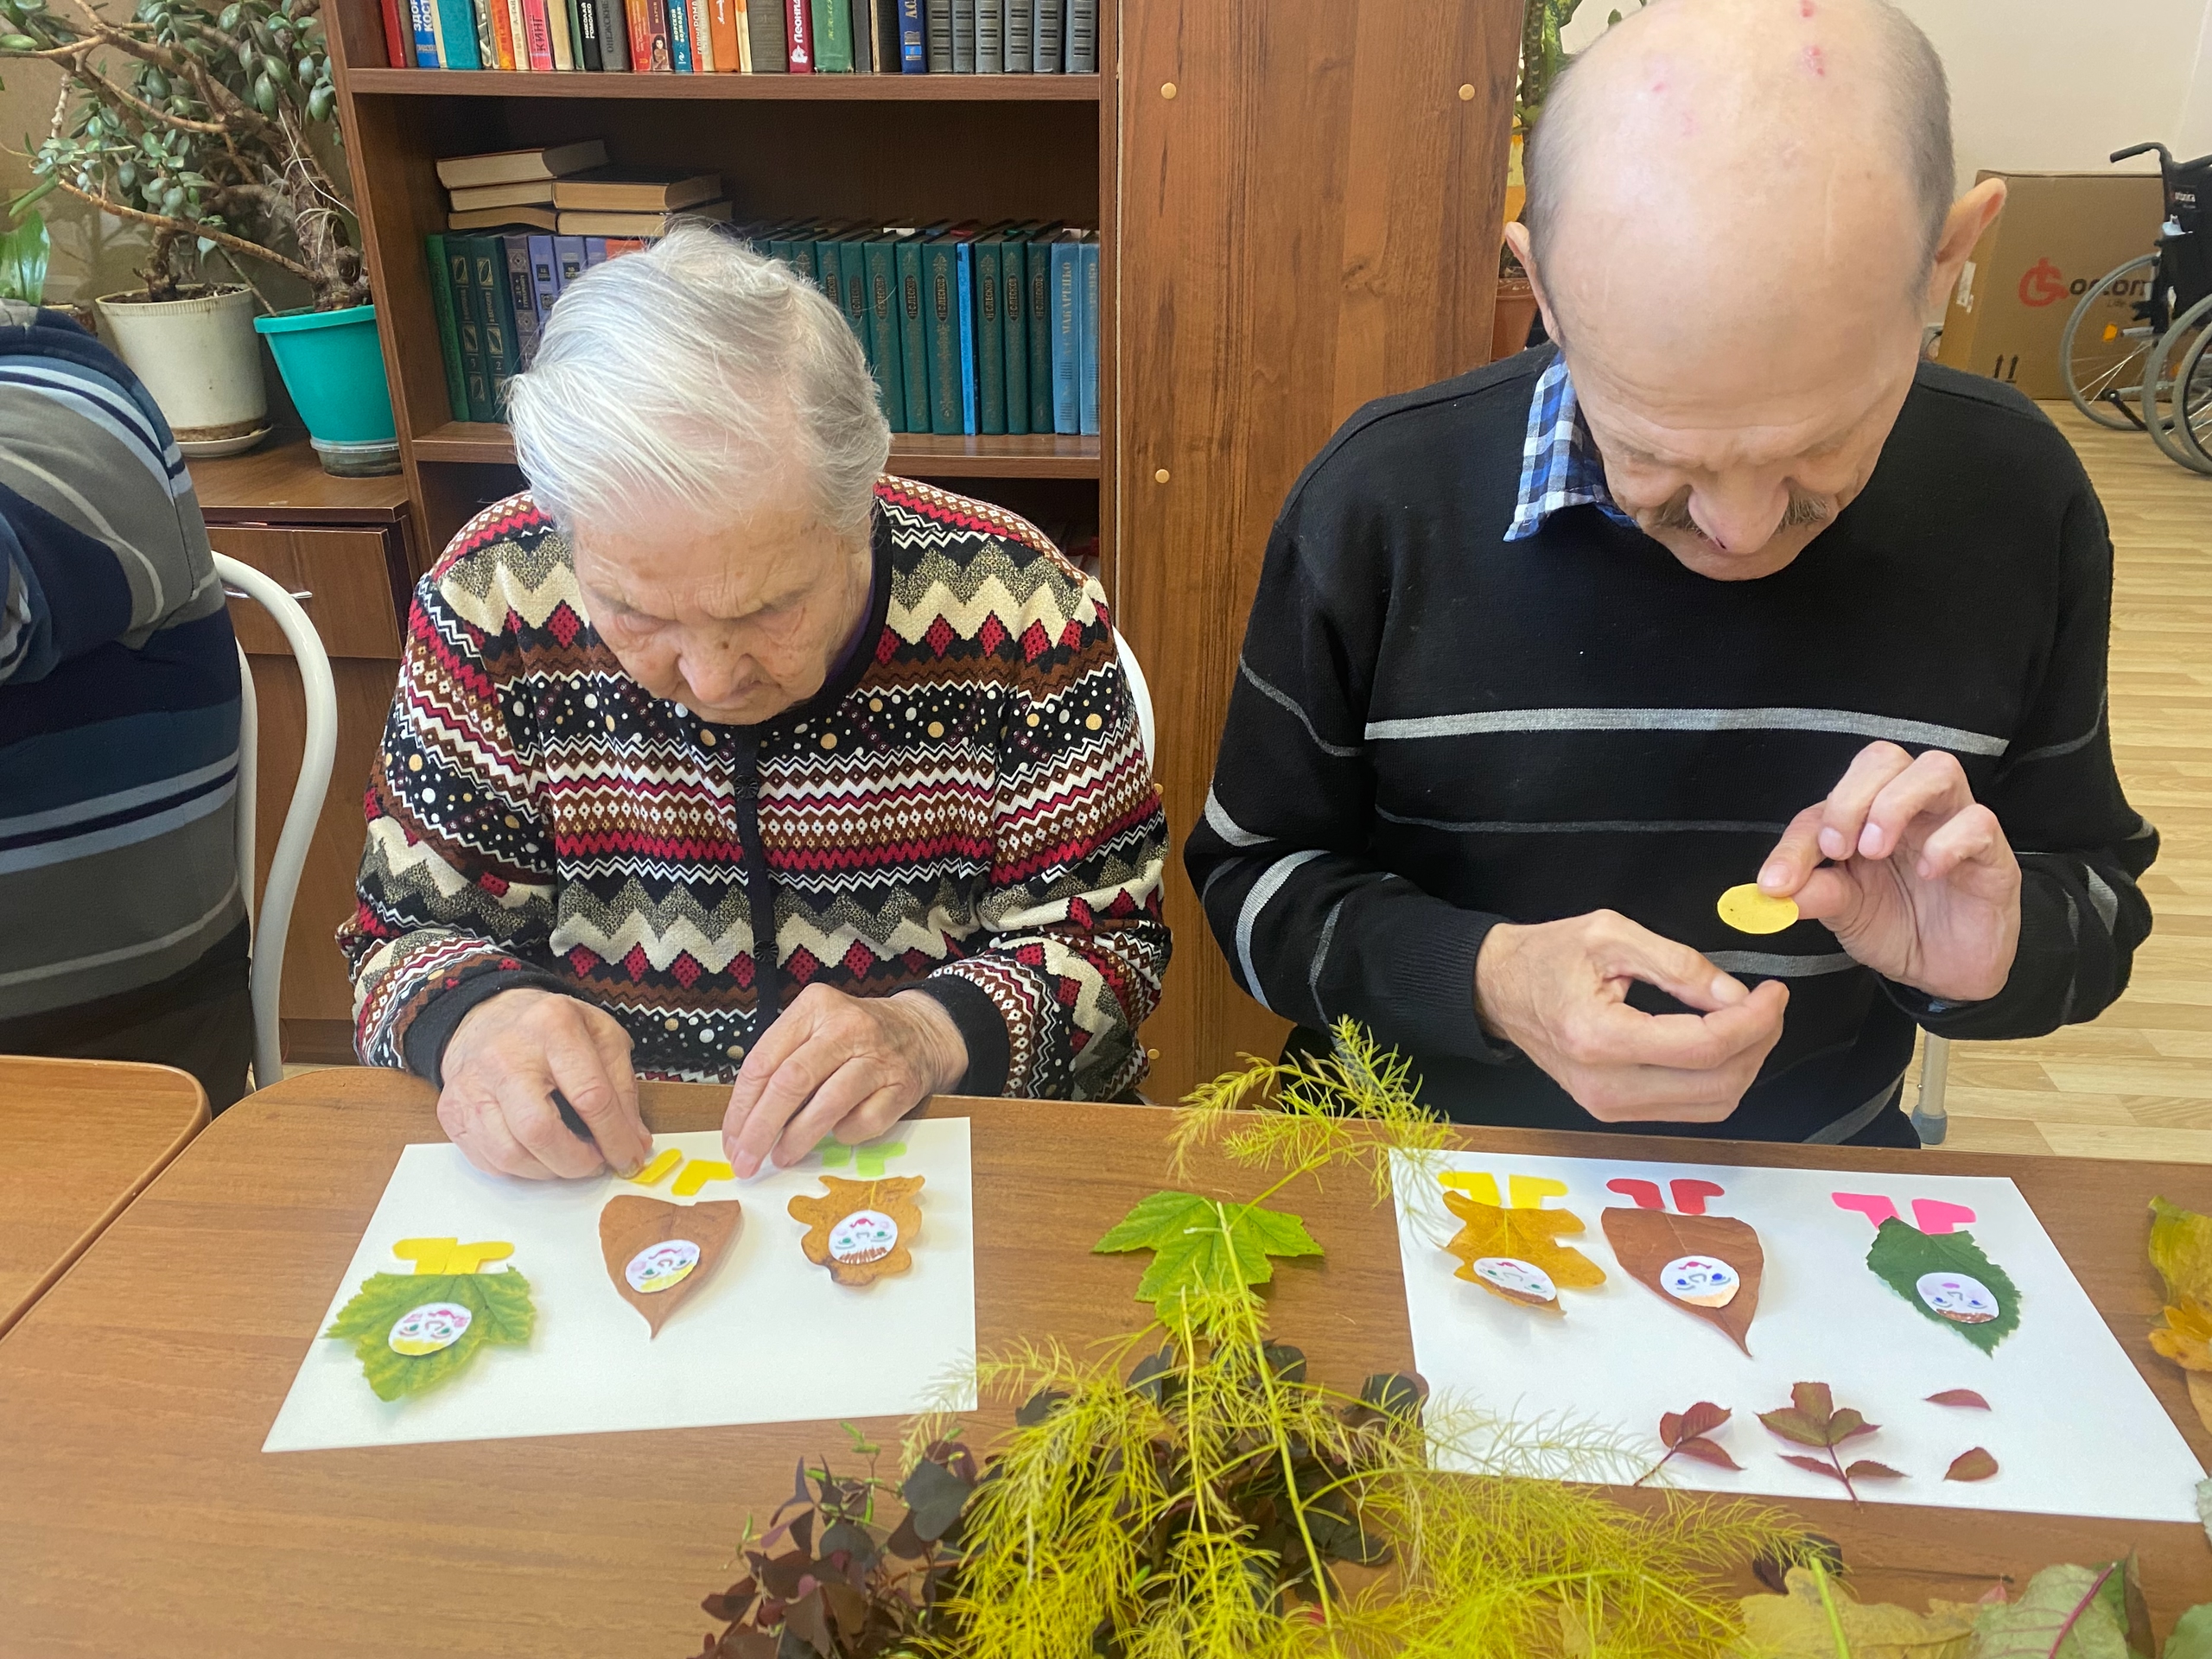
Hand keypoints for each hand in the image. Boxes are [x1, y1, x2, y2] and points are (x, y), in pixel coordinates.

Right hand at [437, 988, 650, 1179]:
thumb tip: (634, 1143)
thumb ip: (622, 1088)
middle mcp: (506, 1055)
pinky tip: (537, 1153)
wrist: (487, 1014)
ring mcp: (472, 1084)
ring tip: (567, 1158)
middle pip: (539, 1130)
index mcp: (553, 1027)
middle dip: (575, 1162)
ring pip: (510, 1153)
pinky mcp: (451, 1109)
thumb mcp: (601, 1036)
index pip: (590, 1096)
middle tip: (594, 1164)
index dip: (614, 1137)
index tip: (629, 1158)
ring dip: (548, 1170)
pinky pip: (487, 1160)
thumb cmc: (551, 1029)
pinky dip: (519, 1168)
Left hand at [722, 985, 967, 1175]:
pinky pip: (865, 1122)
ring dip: (797, 1139)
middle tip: (745, 1161)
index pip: (763, 1062)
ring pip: (827, 1104)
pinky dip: (844, 1135)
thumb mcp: (815, 1030)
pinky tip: (837, 1135)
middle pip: (790, 1083)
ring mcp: (877, 1056)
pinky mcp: (902, 1085)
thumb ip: (782, 1064)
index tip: (731, 1140)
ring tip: (781, 1158)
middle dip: (761, 1129)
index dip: (741, 1108)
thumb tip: (745, 1123)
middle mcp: (845, 1026)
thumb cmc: (856, 1036)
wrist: (922, 1031)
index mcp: (814, 1008)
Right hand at [1474, 910, 1789, 1121]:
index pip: (1703, 1047)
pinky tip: (1721, 1042)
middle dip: (1758, 1044)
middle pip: (1716, 1086)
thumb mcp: (1611, 934)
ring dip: (1745, 1065)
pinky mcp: (1613, 1111)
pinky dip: (1719, 1079)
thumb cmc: (1547, 955)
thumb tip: (1735, 996)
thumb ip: (1678, 963)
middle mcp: (1605, 1086)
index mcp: (1600, 1037)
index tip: (1772, 992)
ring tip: (1750, 1021)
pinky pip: (1689, 1109)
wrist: (1496, 989)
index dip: (1754, 1021)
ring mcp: (1608, 1107)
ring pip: (1711, 1105)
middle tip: (1768, 1004)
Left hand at [1759, 742, 2019, 1000]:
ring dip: (1895, 804)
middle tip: (1838, 850)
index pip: (1828, 800)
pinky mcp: (1992, 853)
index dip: (1798, 839)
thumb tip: (1771, 890)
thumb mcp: (1843, 912)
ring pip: (1936, 768)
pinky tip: (1928, 871)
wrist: (1944, 971)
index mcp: (1867, 817)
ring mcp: (1954, 824)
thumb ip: (1813, 892)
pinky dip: (1947, 841)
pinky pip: (1979, 821)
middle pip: (1883, 758)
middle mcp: (1912, 810)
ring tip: (1875, 850)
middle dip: (1850, 797)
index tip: (1778, 881)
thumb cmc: (1896, 926)